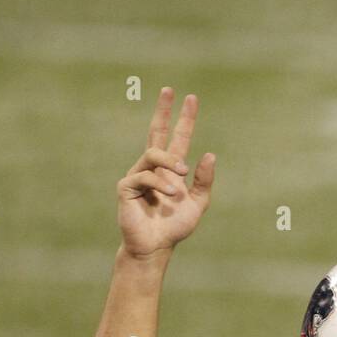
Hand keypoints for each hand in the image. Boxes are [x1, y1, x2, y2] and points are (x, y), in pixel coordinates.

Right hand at [117, 88, 215, 258]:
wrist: (156, 246)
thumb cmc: (174, 227)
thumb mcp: (197, 204)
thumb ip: (204, 181)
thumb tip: (209, 154)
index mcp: (170, 170)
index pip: (177, 138)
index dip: (183, 119)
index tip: (190, 98)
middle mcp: (153, 168)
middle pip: (156, 132)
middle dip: (163, 111)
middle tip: (170, 90)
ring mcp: (138, 174)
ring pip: (154, 154)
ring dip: (171, 165)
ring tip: (181, 181)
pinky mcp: (126, 186)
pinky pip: (145, 175)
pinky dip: (161, 184)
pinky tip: (171, 195)